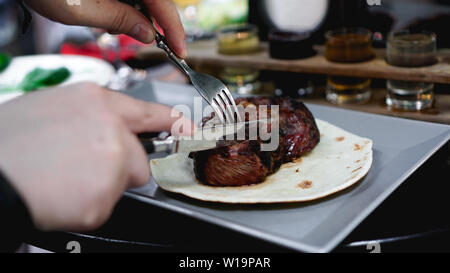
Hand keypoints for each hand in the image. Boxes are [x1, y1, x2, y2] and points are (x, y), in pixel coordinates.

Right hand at [0, 83, 193, 230]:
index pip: (150, 112)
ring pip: (123, 184)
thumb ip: (90, 116)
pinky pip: (105, 206)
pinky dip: (87, 206)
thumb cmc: (11, 143)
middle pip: (139, 160)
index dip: (171, 123)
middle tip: (83, 169)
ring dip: (101, 187)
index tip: (186, 129)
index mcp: (97, 102)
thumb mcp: (51, 108)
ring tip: (65, 180)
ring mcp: (112, 163)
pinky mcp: (104, 197)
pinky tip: (61, 194)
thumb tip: (109, 126)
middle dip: (120, 169)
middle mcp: (112, 129)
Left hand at [24, 0, 186, 57]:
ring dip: (134, 14)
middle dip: (152, 22)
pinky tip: (105, 12)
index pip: (164, 4)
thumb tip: (149, 34)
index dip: (174, 29)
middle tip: (144, 41)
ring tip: (111, 25)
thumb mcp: (82, 10)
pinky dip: (122, 4)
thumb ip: (121, 20)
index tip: (180, 50)